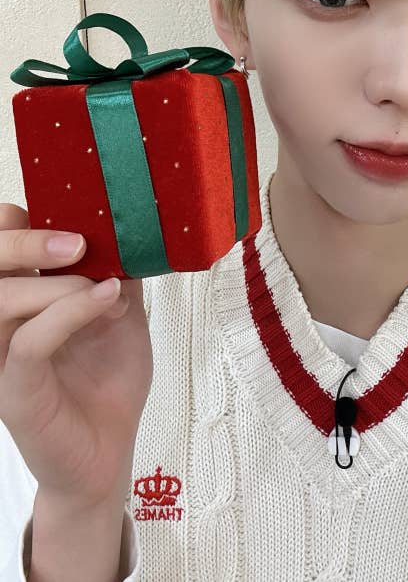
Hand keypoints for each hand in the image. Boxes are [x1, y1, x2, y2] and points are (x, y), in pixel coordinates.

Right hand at [0, 203, 152, 508]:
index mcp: (21, 299)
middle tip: (78, 243)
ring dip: (57, 283)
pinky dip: (70, 312)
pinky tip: (109, 302)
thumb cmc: (108, 383)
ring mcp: (2, 357)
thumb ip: (117, 275)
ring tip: (104, 284)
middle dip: (26, 241)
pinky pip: (28, 342)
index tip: (73, 218)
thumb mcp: (122, 315)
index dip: (19, 222)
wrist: (109, 451)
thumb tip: (132, 230)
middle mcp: (2, 324)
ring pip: (2, 299)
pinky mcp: (13, 391)